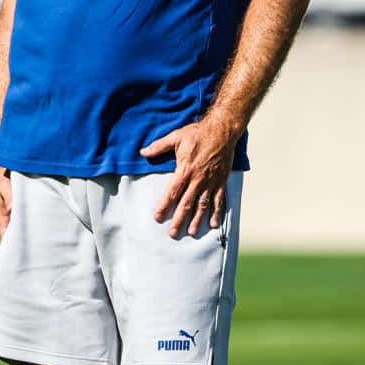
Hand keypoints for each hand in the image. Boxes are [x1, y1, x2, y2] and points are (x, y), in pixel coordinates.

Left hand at [140, 115, 239, 238]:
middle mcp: (198, 179)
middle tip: (173, 233)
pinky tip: (213, 224)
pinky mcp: (221, 181)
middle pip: (187, 203)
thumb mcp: (176, 137)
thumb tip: (143, 152)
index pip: (172, 192)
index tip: (158, 218)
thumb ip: (159, 146)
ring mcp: (210, 182)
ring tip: (192, 233)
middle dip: (179, 219)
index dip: (164, 206)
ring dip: (197, 220)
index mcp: (185, 170)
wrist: (221, 131)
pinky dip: (217, 212)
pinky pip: (219, 200)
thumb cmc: (197, 133)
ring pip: (203, 205)